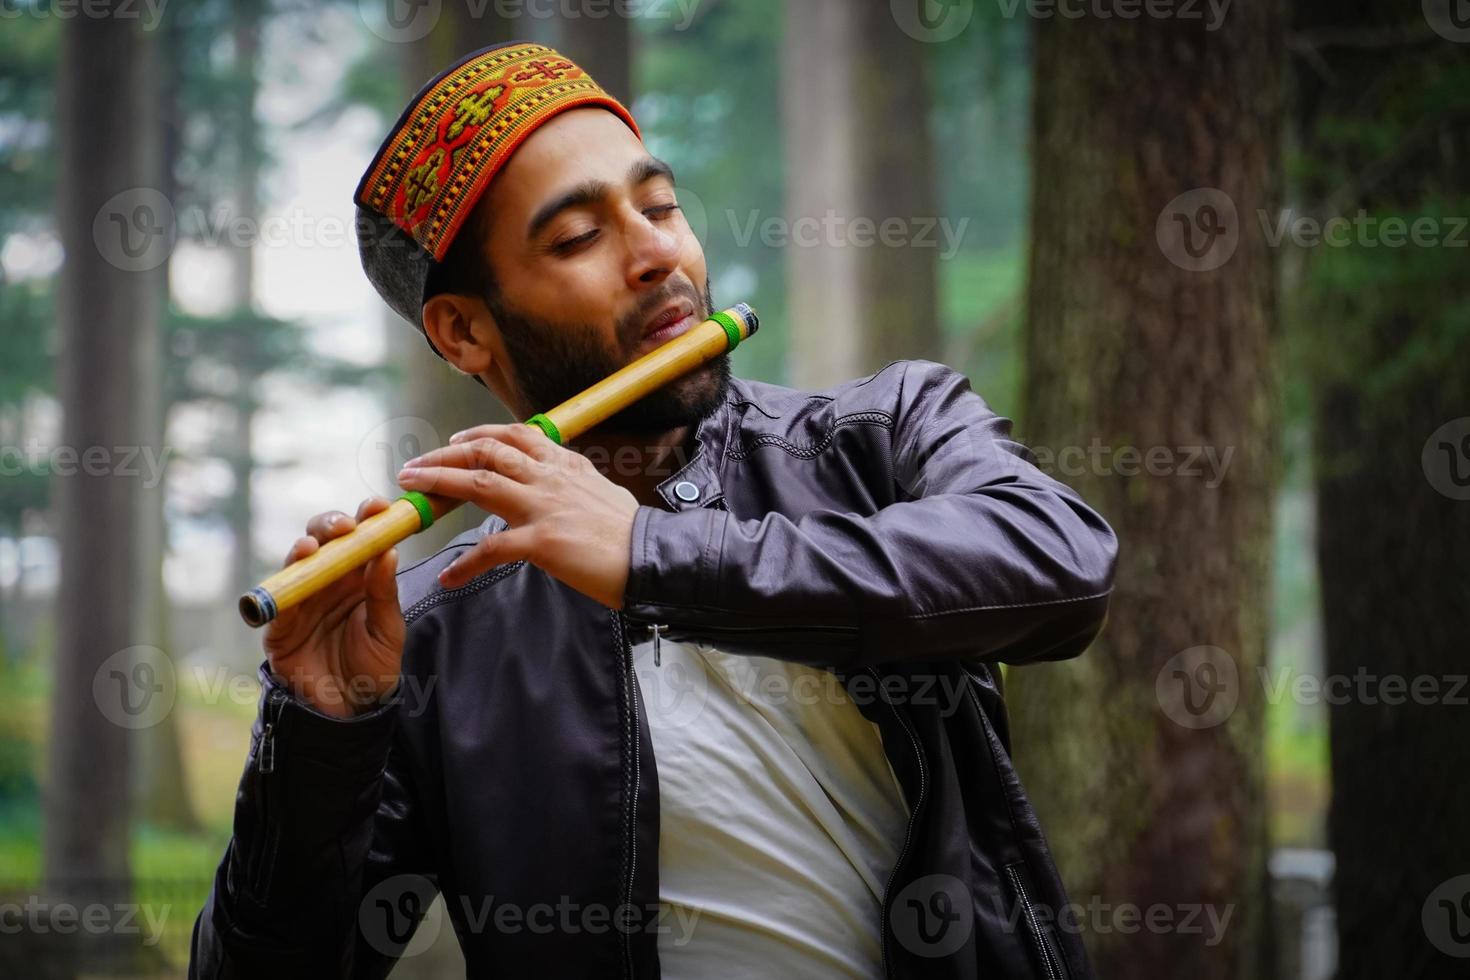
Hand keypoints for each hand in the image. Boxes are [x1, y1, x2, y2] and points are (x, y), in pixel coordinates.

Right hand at [262, 497, 405, 717]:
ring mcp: (303, 599)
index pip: (362, 537)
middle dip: (332, 524)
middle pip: (324, 539)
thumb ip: (385, 593)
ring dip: (305, 549)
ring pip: (297, 562)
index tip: (379, 506)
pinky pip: (278, 601)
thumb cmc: (374, 667)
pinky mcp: (281, 624)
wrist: (351, 710)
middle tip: (347, 525)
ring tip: (313, 546)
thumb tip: (389, 551)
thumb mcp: (389, 630)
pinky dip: (283, 587)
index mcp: (360, 576)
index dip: (368, 517)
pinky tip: (293, 577)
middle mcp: (330, 581)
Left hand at [395, 423, 639, 608]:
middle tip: (415, 466)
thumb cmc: (631, 532)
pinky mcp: (542, 541)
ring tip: (412, 492)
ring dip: (439, 484)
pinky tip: (450, 577)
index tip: (456, 441)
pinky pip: (492, 548)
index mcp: (565, 464)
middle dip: (444, 455)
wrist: (652, 557)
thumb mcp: (602, 491)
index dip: (479, 435)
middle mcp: (549, 477)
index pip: (515, 435)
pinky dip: (466, 563)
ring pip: (479, 483)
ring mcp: (543, 506)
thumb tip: (562, 481)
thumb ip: (575, 482)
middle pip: (486, 451)